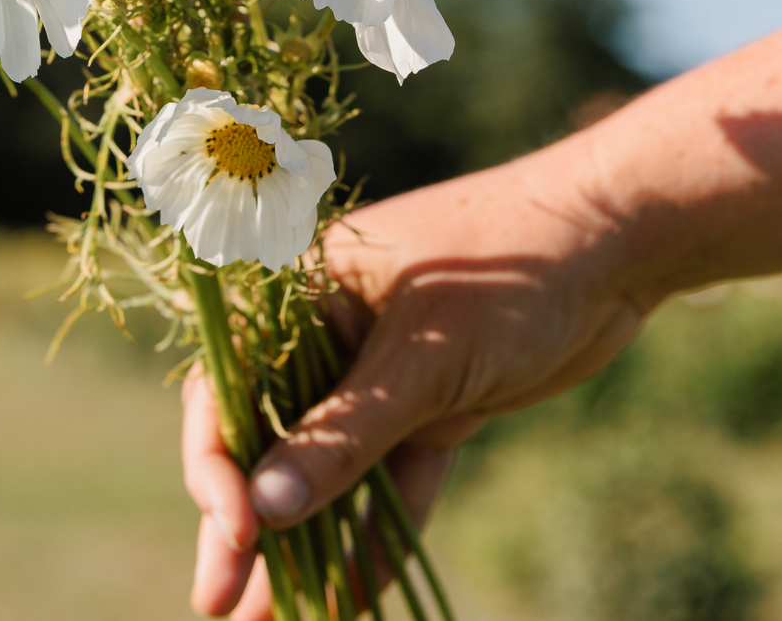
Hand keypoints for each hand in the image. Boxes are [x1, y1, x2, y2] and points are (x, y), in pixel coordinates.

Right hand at [184, 145, 647, 617]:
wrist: (613, 243)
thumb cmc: (505, 272)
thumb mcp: (419, 357)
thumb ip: (341, 434)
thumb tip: (264, 511)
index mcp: (297, 290)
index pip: (228, 382)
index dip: (218, 462)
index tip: (235, 534)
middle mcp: (326, 332)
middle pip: (268, 435)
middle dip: (245, 523)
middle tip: (216, 603)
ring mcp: (380, 371)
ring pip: (328, 468)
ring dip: (303, 542)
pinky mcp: (432, 403)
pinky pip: (391, 479)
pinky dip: (374, 535)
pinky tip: (349, 598)